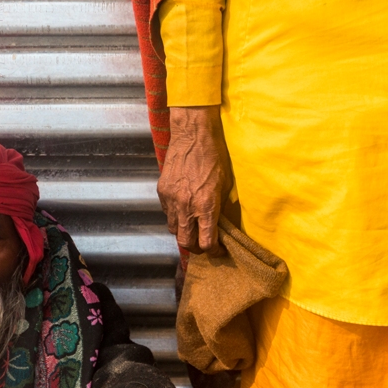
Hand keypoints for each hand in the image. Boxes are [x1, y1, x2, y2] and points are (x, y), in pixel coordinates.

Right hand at [158, 106, 232, 254]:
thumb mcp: (224, 185)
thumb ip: (219, 207)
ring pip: (174, 230)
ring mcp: (172, 199)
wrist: (193, 136)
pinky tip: (183, 210)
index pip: (207, 242)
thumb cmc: (213, 156)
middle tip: (203, 246)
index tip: (218, 250)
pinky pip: (167, 213)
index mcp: (206, 205)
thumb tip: (218, 224)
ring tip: (192, 228)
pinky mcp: (162, 191)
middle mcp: (186, 206)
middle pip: (186, 243)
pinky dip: (175, 217)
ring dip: (184, 233)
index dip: (214, 251)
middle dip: (196, 249)